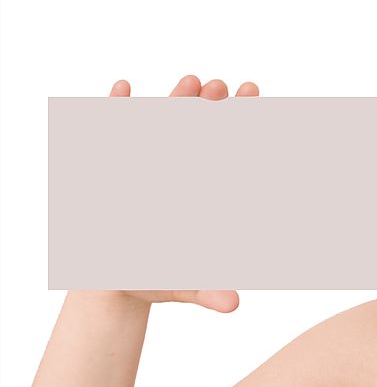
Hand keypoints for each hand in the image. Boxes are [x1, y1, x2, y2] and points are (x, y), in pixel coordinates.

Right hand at [99, 74, 260, 312]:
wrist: (112, 281)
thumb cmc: (153, 281)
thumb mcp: (180, 286)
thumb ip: (206, 291)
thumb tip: (233, 305)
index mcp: (199, 194)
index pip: (227, 155)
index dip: (242, 130)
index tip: (255, 102)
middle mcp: (179, 173)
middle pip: (201, 132)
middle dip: (214, 108)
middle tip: (226, 86)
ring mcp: (148, 164)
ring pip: (165, 126)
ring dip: (177, 102)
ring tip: (193, 81)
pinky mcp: (115, 163)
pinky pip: (117, 132)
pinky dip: (117, 110)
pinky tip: (123, 89)